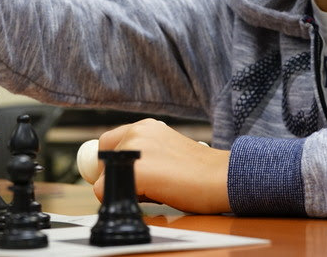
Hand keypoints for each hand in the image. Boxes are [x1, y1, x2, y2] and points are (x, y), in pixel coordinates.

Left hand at [94, 118, 230, 213]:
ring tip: (154, 190)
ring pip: (106, 177)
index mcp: (145, 126)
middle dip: (116, 177)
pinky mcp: (134, 171)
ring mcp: (132, 149)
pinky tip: (152, 196)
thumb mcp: (167, 150)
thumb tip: (123, 174)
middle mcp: (135, 132)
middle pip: (105, 161)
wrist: (222, 176)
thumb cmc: (201, 171)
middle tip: (143, 187)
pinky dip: (125, 200)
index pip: (110, 143)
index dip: (114, 163)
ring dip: (124, 188)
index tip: (128, 176)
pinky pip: (107, 191)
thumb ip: (145, 153)